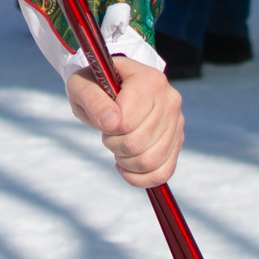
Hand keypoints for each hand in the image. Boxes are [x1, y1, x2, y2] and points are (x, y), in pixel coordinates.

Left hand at [67, 58, 183, 188]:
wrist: (113, 85)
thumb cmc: (95, 85)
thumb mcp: (82, 85)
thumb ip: (93, 100)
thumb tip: (111, 123)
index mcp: (149, 80)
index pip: (128, 122)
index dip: (109, 128)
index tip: (104, 118)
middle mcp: (169, 99)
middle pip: (139, 143)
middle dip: (115, 146)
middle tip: (108, 134)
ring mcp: (176, 121)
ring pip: (151, 161)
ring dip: (126, 162)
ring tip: (117, 149)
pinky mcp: (177, 140)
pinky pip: (163, 172)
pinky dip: (141, 178)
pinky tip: (126, 167)